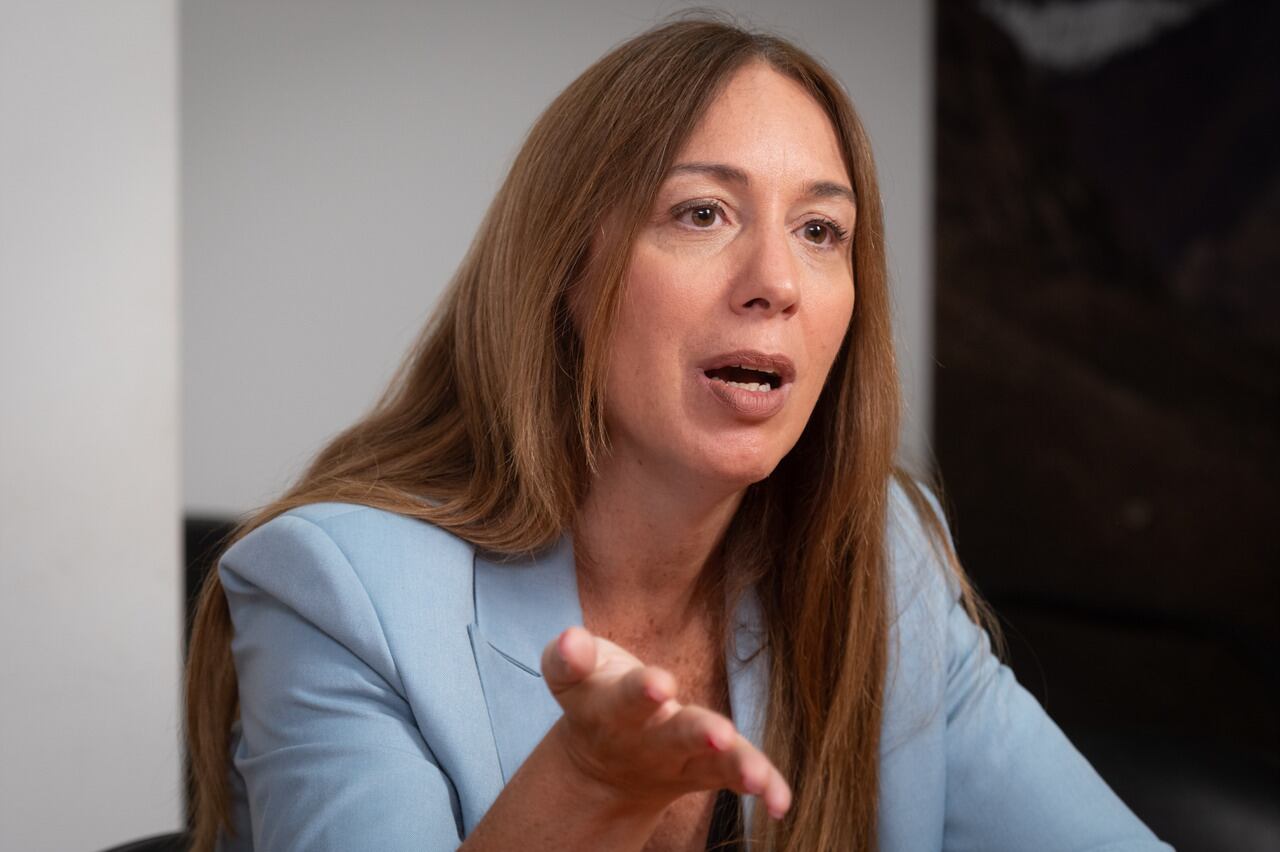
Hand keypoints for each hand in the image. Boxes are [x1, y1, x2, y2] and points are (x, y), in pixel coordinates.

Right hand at [539, 625, 791, 821]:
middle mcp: (646, 741)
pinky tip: (781, 801)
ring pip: (710, 764)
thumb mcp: (573, 673)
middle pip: (673, 737)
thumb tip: (571, 639)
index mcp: (610, 710)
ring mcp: (680, 759)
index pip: (623, 698)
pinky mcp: (710, 767)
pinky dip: (763, 786)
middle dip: (696, 733)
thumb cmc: (594, 695)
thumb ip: (571, 657)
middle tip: (719, 732)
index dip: (640, 690)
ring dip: (737, 765)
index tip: (661, 682)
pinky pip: (736, 777)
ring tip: (757, 775)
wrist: (603, 762)